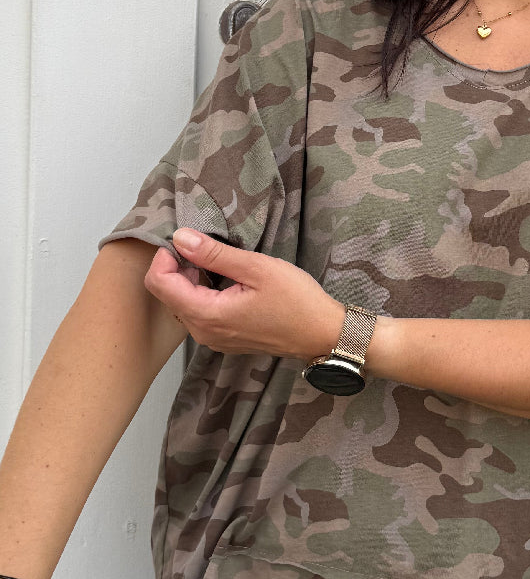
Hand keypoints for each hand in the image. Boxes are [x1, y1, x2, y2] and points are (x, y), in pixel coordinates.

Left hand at [142, 229, 345, 360]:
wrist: (322, 333)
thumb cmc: (296, 299)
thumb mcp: (256, 268)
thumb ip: (214, 254)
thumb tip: (180, 238)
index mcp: (207, 315)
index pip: (159, 285)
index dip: (163, 258)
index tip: (185, 241)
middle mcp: (203, 333)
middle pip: (167, 296)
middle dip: (177, 268)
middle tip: (206, 249)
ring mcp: (213, 340)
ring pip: (181, 305)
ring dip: (190, 281)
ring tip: (218, 264)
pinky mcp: (224, 340)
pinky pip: (198, 315)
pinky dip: (202, 295)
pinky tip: (226, 283)